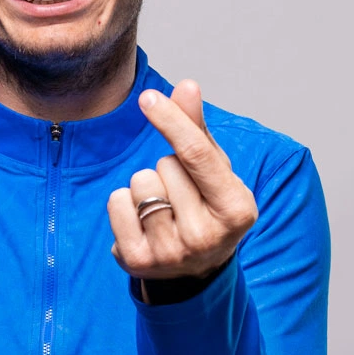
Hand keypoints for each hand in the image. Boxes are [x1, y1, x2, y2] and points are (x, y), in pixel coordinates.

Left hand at [108, 79, 258, 281]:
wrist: (195, 269)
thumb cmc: (206, 205)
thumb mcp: (213, 168)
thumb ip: (198, 127)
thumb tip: (187, 85)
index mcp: (236, 210)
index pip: (197, 155)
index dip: (171, 121)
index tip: (148, 97)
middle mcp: (206, 236)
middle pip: (165, 166)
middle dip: (167, 168)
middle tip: (181, 193)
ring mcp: (171, 253)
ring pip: (139, 183)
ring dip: (145, 185)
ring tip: (162, 206)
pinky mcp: (138, 261)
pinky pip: (116, 203)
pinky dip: (123, 202)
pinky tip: (141, 220)